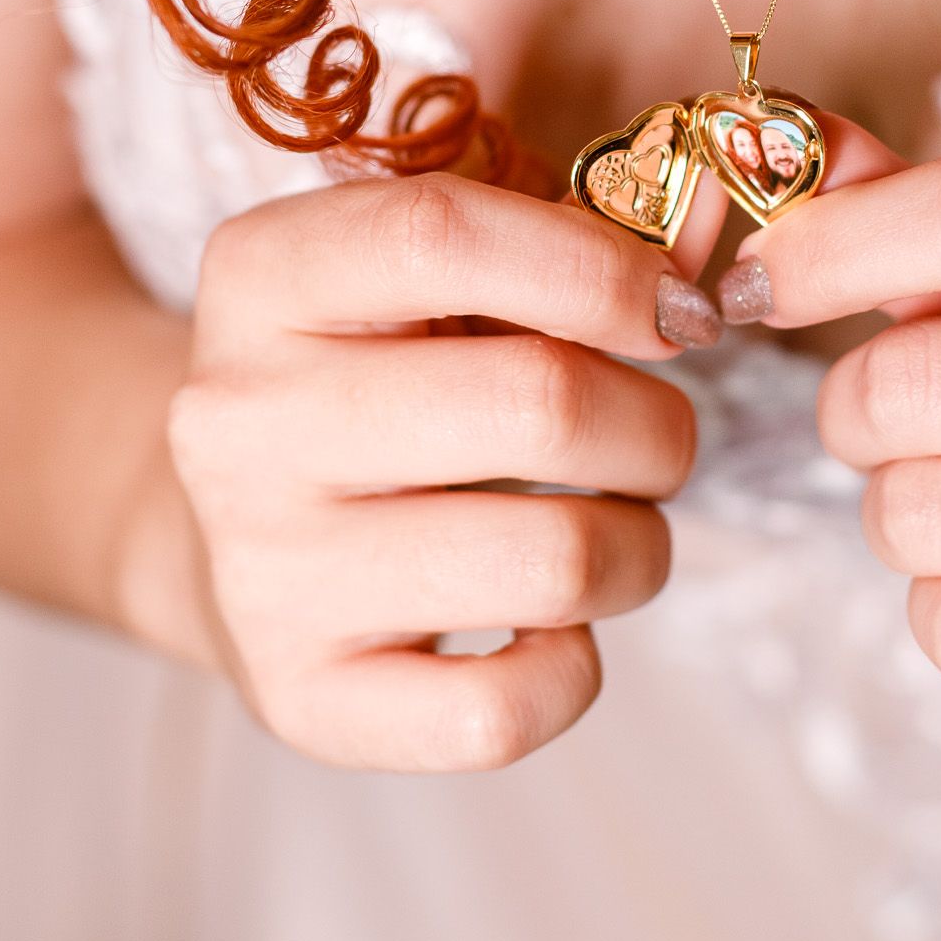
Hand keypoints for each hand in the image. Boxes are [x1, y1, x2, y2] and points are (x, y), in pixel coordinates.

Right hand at [167, 171, 722, 771]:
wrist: (229, 531)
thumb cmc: (378, 374)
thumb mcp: (427, 274)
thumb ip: (567, 240)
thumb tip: (711, 228)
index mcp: (264, 276)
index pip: (441, 235)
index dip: (598, 267)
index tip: (676, 310)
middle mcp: (240, 420)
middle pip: (536, 403)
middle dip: (655, 424)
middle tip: (658, 435)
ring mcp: (265, 569)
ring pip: (553, 561)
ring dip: (640, 545)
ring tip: (618, 525)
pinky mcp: (303, 697)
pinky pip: (503, 712)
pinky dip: (573, 667)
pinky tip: (550, 622)